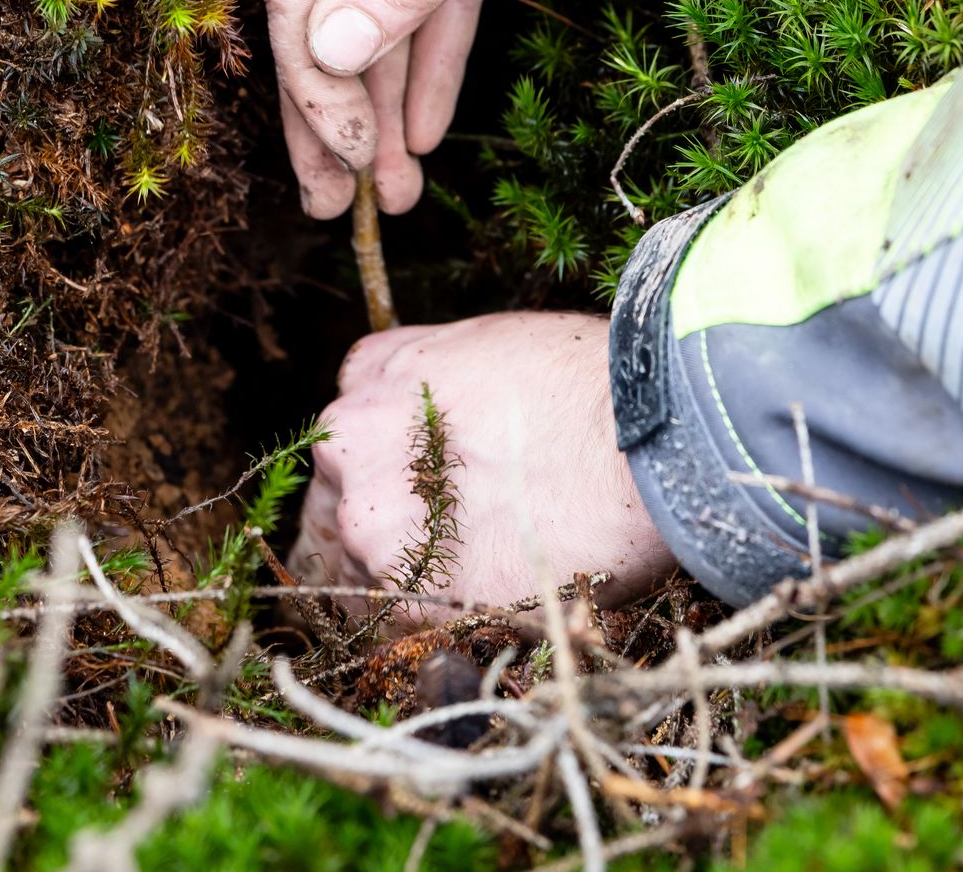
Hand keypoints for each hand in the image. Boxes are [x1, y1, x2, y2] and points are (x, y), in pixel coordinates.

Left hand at [292, 312, 673, 612]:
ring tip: (457, 575)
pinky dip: (416, 618)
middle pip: (334, 498)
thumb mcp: (482, 344)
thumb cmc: (578, 385)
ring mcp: (368, 520)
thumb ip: (429, 380)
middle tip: (434, 540)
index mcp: (370, 375)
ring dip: (391, 572)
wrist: (628, 446)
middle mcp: (349, 443)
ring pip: (350, 562)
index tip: (413, 487)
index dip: (382, 465)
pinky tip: (464, 603)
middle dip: (377, 519)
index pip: (346, 434)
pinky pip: (382, 619)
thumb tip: (437, 415)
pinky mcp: (403, 592)